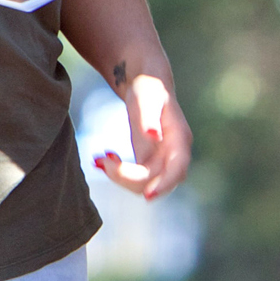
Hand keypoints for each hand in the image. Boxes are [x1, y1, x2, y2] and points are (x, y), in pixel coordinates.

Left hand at [94, 72, 192, 198]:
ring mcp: (161, 159)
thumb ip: (149, 118)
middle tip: (103, 162)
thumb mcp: (147, 98)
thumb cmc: (148, 88)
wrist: (146, 84)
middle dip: (130, 179)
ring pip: (144, 183)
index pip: (178, 169)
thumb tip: (153, 136)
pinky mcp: (148, 161)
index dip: (165, 185)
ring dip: (120, 177)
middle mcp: (174, 154)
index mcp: (180, 140)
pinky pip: (134, 176)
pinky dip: (117, 172)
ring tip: (99, 159)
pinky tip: (103, 158)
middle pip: (158, 181)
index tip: (147, 196)